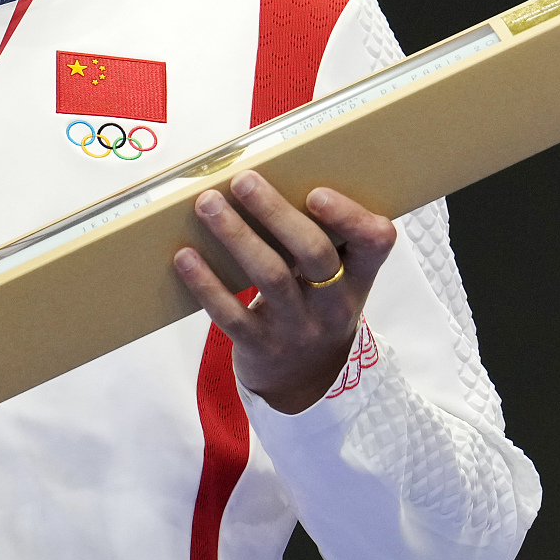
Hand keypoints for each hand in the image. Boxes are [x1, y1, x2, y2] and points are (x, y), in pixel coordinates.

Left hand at [172, 171, 396, 413]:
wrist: (305, 384)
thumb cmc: (314, 307)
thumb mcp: (334, 280)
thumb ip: (317, 237)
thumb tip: (266, 175)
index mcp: (358, 277)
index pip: (374, 243)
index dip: (349, 216)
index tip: (315, 192)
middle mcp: (333, 304)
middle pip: (314, 253)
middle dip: (276, 213)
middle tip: (243, 180)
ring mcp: (298, 328)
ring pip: (271, 277)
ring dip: (236, 236)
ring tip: (207, 204)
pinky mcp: (261, 347)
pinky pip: (232, 315)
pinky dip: (206, 284)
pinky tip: (185, 257)